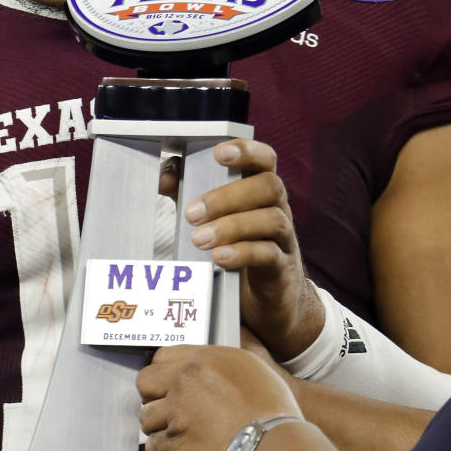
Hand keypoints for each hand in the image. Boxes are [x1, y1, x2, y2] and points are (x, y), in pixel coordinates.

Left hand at [137, 345, 301, 450]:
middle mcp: (184, 381)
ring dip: (157, 425)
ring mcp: (176, 412)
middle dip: (152, 395)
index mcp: (202, 360)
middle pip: (144, 382)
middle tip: (165, 406)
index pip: (161, 356)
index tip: (166, 382)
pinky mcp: (175, 442)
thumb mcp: (250, 367)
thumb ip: (219, 365)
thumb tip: (207, 371)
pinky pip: (153, 446)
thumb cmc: (271, 409)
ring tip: (172, 431)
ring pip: (146, 416)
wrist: (272, 444)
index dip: (163, 371)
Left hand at [162, 139, 322, 359]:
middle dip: (228, 196)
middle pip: (269, 186)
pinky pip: (269, 255)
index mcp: (262, 192)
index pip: (266, 159)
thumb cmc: (242, 248)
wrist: (273, 299)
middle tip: (192, 212)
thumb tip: (166, 172)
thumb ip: (193, 193)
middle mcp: (279, 209)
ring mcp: (284, 239)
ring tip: (199, 239)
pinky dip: (242, 253)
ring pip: (271, 220)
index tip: (219, 153)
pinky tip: (219, 258)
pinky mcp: (281, 269)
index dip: (247, 150)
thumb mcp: (219, 219)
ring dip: (232, 226)